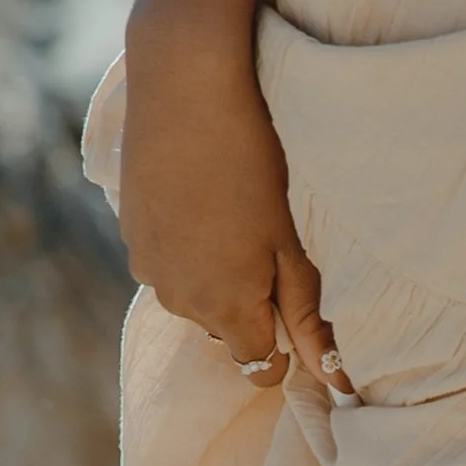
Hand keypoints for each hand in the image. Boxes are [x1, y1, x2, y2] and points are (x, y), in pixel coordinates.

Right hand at [116, 18, 353, 394]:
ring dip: (218, 275)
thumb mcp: (291, 241)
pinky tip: (206, 200)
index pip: (261, 368)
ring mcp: (146, 266)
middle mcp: (177, 299)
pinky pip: (168, 264)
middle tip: (273, 244)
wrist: (184, 84)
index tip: (302, 310)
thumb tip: (336, 381)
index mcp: (224, 308)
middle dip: (252, 306)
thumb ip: (309, 316)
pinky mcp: (129, 233)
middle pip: (228, 331)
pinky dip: (189, 247)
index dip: (287, 348)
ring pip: (195, 296)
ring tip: (237, 215)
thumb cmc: (253, 159)